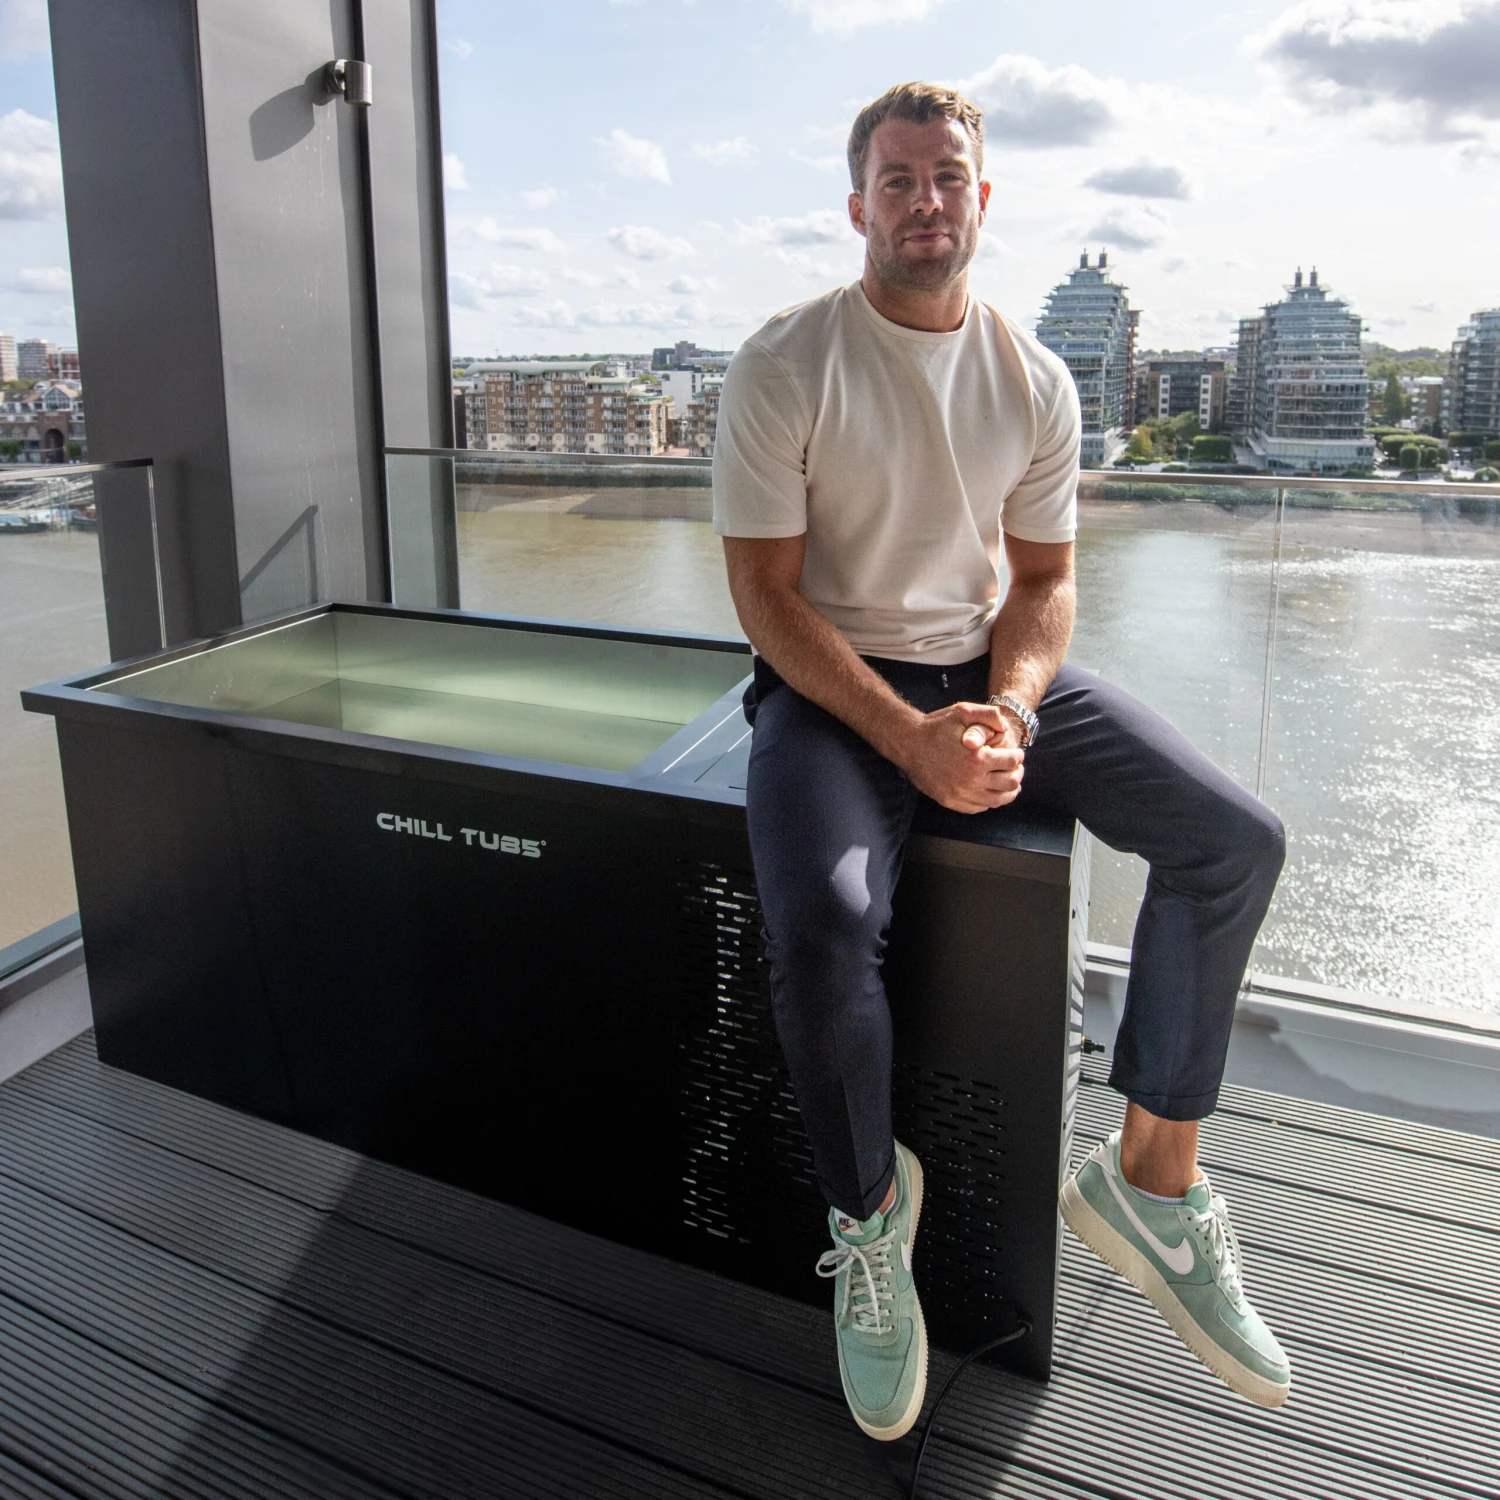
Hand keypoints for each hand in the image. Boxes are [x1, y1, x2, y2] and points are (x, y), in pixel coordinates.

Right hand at [898, 702, 1024, 813]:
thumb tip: (1006, 727)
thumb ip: (989, 715)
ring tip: (1009, 783)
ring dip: (1008, 791)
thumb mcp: (963, 711)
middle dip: (1017, 774)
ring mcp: (960, 794)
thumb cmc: (935, 726)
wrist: (908, 743)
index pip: (1012, 762)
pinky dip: (988, 801)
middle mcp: (971, 780)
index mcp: (978, 758)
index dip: (1018, 756)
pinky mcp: (950, 801)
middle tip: (1016, 769)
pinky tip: (989, 791)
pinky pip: (978, 807)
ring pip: (997, 800)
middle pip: (1009, 784)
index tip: (1017, 754)